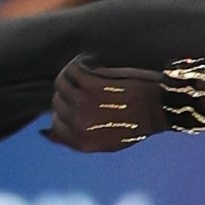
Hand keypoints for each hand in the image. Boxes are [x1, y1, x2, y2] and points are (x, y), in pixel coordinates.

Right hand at [45, 58, 166, 152]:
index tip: (74, 103)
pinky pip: (72, 70)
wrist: (161, 107)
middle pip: (56, 103)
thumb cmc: (137, 122)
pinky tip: (88, 62)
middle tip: (84, 84)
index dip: (62, 113)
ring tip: (84, 70)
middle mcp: (80, 125)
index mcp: (83, 143)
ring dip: (70, 74)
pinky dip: (78, 63)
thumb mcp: (107, 142)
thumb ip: (75, 140)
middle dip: (67, 93)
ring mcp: (85, 105)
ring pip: (61, 84)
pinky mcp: (94, 86)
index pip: (54, 126)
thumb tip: (44, 131)